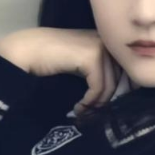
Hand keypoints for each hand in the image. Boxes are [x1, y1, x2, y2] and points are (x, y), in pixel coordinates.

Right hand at [0, 28, 121, 113]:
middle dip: (107, 100)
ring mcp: (100, 47)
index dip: (120, 92)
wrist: (28, 50)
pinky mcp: (91, 57)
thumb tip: (123, 93)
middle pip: (120, 80)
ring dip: (97, 104)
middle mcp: (107, 42)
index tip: (105, 107)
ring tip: (83, 112)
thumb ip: (102, 73)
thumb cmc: (53, 59)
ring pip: (110, 86)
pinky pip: (98, 87)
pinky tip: (78, 108)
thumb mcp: (83, 64)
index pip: (126, 72)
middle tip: (92, 113)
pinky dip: (89, 102)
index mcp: (108, 42)